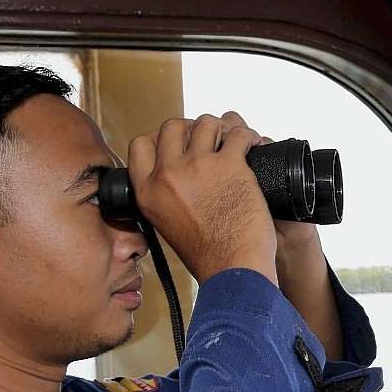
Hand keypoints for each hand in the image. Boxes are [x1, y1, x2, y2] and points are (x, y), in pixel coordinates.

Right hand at [125, 112, 277, 283]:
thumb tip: (172, 172)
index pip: (140, 144)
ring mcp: (198, 166)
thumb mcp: (165, 223)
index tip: (176, 140)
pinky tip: (251, 145)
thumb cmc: (206, 254)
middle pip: (172, 126)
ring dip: (221, 127)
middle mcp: (167, 175)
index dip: (159, 136)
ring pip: (205, 122)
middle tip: (207, 138)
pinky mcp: (230, 165)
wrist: (232, 269)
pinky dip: (247, 135)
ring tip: (231, 140)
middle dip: (191, 127)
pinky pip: (237, 134)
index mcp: (147, 191)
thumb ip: (163, 195)